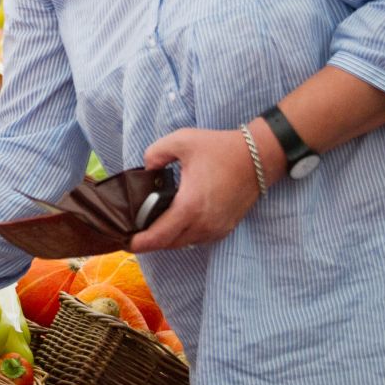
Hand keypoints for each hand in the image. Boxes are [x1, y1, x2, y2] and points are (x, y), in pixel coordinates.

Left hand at [129, 127, 261, 252]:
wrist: (258, 157)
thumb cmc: (221, 148)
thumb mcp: (181, 140)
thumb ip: (155, 153)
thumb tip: (147, 169)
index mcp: (190, 206)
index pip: (158, 237)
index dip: (139, 243)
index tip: (126, 242)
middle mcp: (203, 224)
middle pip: (168, 244)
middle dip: (150, 240)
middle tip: (136, 230)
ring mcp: (216, 229)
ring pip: (184, 244)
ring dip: (168, 238)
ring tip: (154, 224)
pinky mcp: (225, 228)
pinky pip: (198, 239)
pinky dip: (184, 234)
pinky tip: (177, 220)